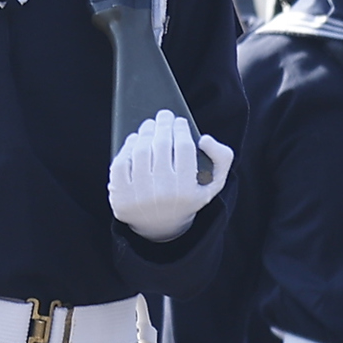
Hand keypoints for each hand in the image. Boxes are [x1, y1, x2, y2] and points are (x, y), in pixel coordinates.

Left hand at [106, 112, 234, 244]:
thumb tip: (204, 138)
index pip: (185, 148)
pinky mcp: (119, 197)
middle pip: (162, 146)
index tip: (180, 121)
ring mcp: (139, 196)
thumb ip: (222, 158)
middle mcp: (163, 194)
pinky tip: (135, 140)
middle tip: (164, 115)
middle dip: (163, 125)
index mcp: (187, 190)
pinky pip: (121, 163)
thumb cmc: (188, 196)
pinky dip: (127, 147)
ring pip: (141, 151)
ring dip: (145, 132)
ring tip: (150, 125)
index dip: (181, 129)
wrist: (160, 227)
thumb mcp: (213, 183)